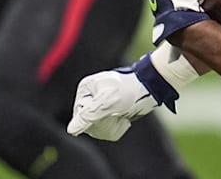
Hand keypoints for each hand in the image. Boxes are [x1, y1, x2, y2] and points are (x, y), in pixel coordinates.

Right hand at [68, 52, 186, 140]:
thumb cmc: (129, 90)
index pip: (80, 116)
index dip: (94, 119)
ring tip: (122, 116)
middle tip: (118, 115)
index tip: (109, 112)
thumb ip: (89, 115)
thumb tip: (71, 130)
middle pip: (88, 125)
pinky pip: (106, 131)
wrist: (149, 88)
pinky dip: (116, 129)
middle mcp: (89, 99)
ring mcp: (98, 107)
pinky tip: (124, 120)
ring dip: (112, 128)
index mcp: (85, 90)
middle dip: (105, 124)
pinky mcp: (108, 115)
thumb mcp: (108, 102)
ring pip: (97, 130)